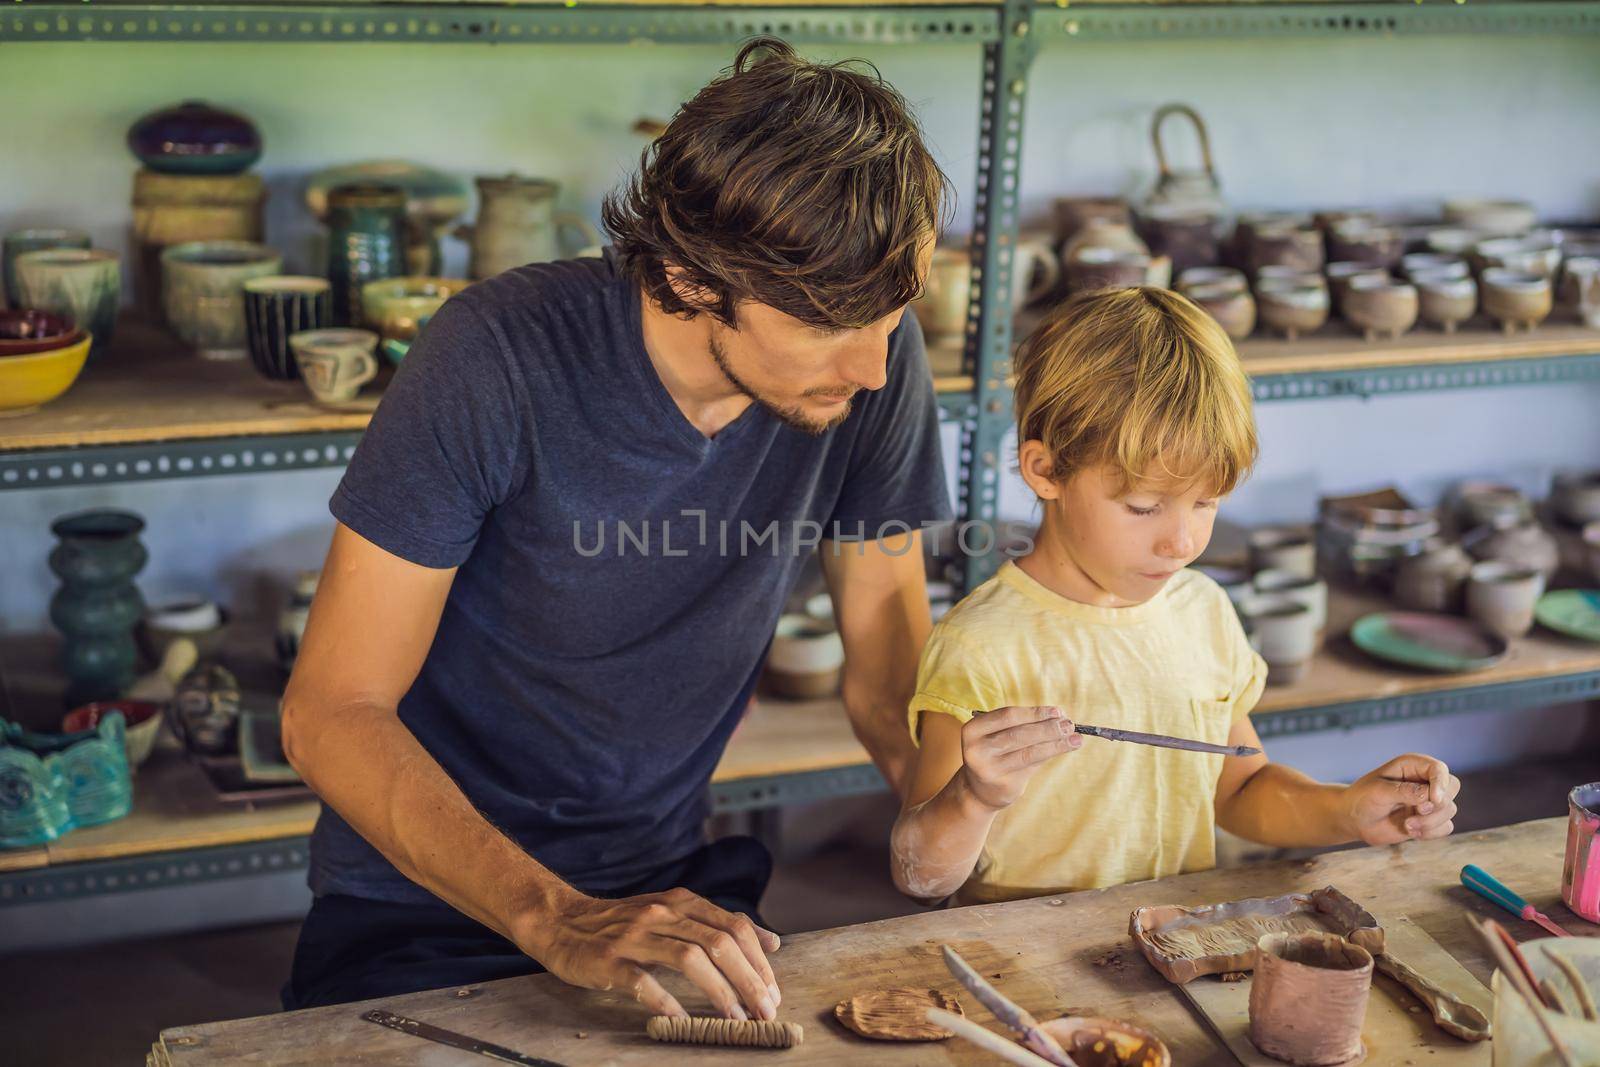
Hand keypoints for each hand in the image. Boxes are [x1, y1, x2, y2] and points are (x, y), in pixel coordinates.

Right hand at [528, 887, 781, 1020]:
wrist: (561, 921)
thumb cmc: (622, 924)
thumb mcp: (673, 915)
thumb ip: (719, 926)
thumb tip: (772, 942)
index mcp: (681, 903)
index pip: (734, 927)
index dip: (759, 960)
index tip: (773, 991)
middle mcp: (662, 914)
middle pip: (719, 942)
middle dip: (749, 979)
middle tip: (766, 1010)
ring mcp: (635, 937)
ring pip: (690, 959)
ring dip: (720, 992)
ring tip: (736, 1018)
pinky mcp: (610, 961)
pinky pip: (644, 983)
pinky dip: (668, 1003)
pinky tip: (684, 1021)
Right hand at [958, 705, 1080, 810]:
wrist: (979, 790)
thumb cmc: (995, 754)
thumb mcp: (998, 735)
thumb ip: (1024, 726)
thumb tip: (1060, 718)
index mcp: (973, 730)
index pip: (1008, 716)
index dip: (1035, 713)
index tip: (1058, 711)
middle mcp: (976, 750)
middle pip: (1019, 734)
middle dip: (1048, 728)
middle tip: (1069, 724)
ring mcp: (989, 770)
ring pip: (1029, 752)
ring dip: (1055, 743)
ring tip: (1075, 738)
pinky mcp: (1004, 785)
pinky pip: (1032, 766)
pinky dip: (1051, 755)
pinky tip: (1066, 748)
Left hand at [1344, 753, 1459, 844]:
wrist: (1355, 820)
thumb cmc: (1362, 799)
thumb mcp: (1378, 791)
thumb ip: (1404, 791)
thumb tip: (1429, 796)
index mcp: (1411, 765)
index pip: (1438, 769)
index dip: (1440, 783)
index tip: (1433, 800)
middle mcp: (1424, 780)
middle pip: (1452, 787)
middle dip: (1437, 805)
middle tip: (1417, 812)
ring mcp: (1428, 800)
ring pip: (1450, 809)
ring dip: (1430, 822)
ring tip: (1407, 825)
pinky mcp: (1429, 819)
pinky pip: (1446, 827)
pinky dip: (1432, 833)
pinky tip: (1412, 832)